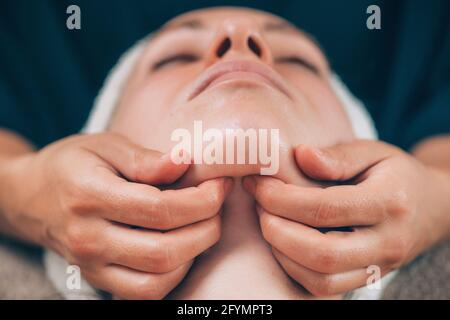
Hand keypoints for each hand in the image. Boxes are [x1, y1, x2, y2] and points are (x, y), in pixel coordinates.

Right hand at [1, 133, 231, 298]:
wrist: (31, 196)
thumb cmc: (72, 164)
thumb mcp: (106, 145)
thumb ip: (146, 158)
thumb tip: (185, 162)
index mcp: (89, 196)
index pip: (161, 209)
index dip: (202, 200)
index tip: (220, 185)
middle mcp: (88, 238)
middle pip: (164, 251)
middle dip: (206, 230)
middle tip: (217, 205)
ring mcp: (91, 265)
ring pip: (156, 281)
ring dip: (192, 256)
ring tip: (203, 226)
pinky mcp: (96, 279)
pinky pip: (143, 293)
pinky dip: (172, 275)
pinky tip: (181, 248)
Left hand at [243, 139, 449, 296]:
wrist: (430, 207)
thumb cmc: (394, 173)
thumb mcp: (372, 151)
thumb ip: (338, 156)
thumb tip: (299, 156)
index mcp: (390, 203)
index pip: (325, 209)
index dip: (281, 198)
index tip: (258, 183)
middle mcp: (387, 242)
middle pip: (322, 254)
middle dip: (276, 230)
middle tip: (258, 204)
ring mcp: (378, 267)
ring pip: (321, 279)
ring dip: (282, 253)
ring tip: (268, 221)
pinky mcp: (367, 279)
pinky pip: (324, 288)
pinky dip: (295, 268)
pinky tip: (283, 241)